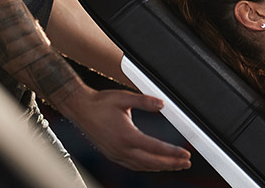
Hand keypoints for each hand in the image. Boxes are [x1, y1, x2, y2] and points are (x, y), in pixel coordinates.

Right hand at [54, 87, 193, 171]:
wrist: (79, 108)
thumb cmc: (99, 103)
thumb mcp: (124, 97)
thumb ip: (145, 101)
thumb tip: (162, 104)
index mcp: (126, 136)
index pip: (155, 148)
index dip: (172, 152)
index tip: (185, 154)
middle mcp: (121, 149)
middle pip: (151, 163)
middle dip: (171, 164)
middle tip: (185, 163)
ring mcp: (116, 154)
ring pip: (142, 167)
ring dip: (160, 167)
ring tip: (175, 165)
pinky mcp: (112, 155)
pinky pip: (133, 166)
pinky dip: (146, 167)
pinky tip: (154, 164)